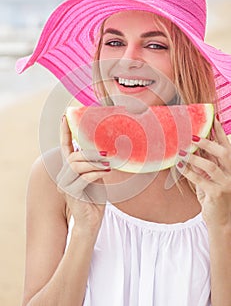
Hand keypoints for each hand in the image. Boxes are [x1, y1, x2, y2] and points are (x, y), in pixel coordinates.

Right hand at [56, 115, 109, 237]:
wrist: (91, 222)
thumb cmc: (95, 199)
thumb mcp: (97, 177)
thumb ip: (96, 164)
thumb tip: (105, 150)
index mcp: (70, 169)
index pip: (65, 146)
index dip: (65, 131)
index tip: (66, 115)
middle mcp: (64, 175)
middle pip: (73, 155)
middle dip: (90, 152)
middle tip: (106, 152)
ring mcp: (66, 184)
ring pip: (77, 164)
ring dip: (94, 162)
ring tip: (108, 163)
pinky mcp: (71, 193)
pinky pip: (84, 177)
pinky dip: (96, 172)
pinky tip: (107, 172)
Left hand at [177, 116, 230, 227]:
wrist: (223, 222)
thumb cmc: (215, 197)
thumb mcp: (212, 178)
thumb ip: (207, 164)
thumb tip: (194, 147)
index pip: (227, 146)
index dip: (220, 132)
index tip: (212, 119)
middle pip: (223, 153)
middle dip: (208, 142)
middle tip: (193, 136)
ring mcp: (227, 184)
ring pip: (211, 166)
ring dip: (195, 158)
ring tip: (182, 151)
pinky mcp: (217, 194)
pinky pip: (200, 179)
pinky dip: (189, 171)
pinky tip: (179, 165)